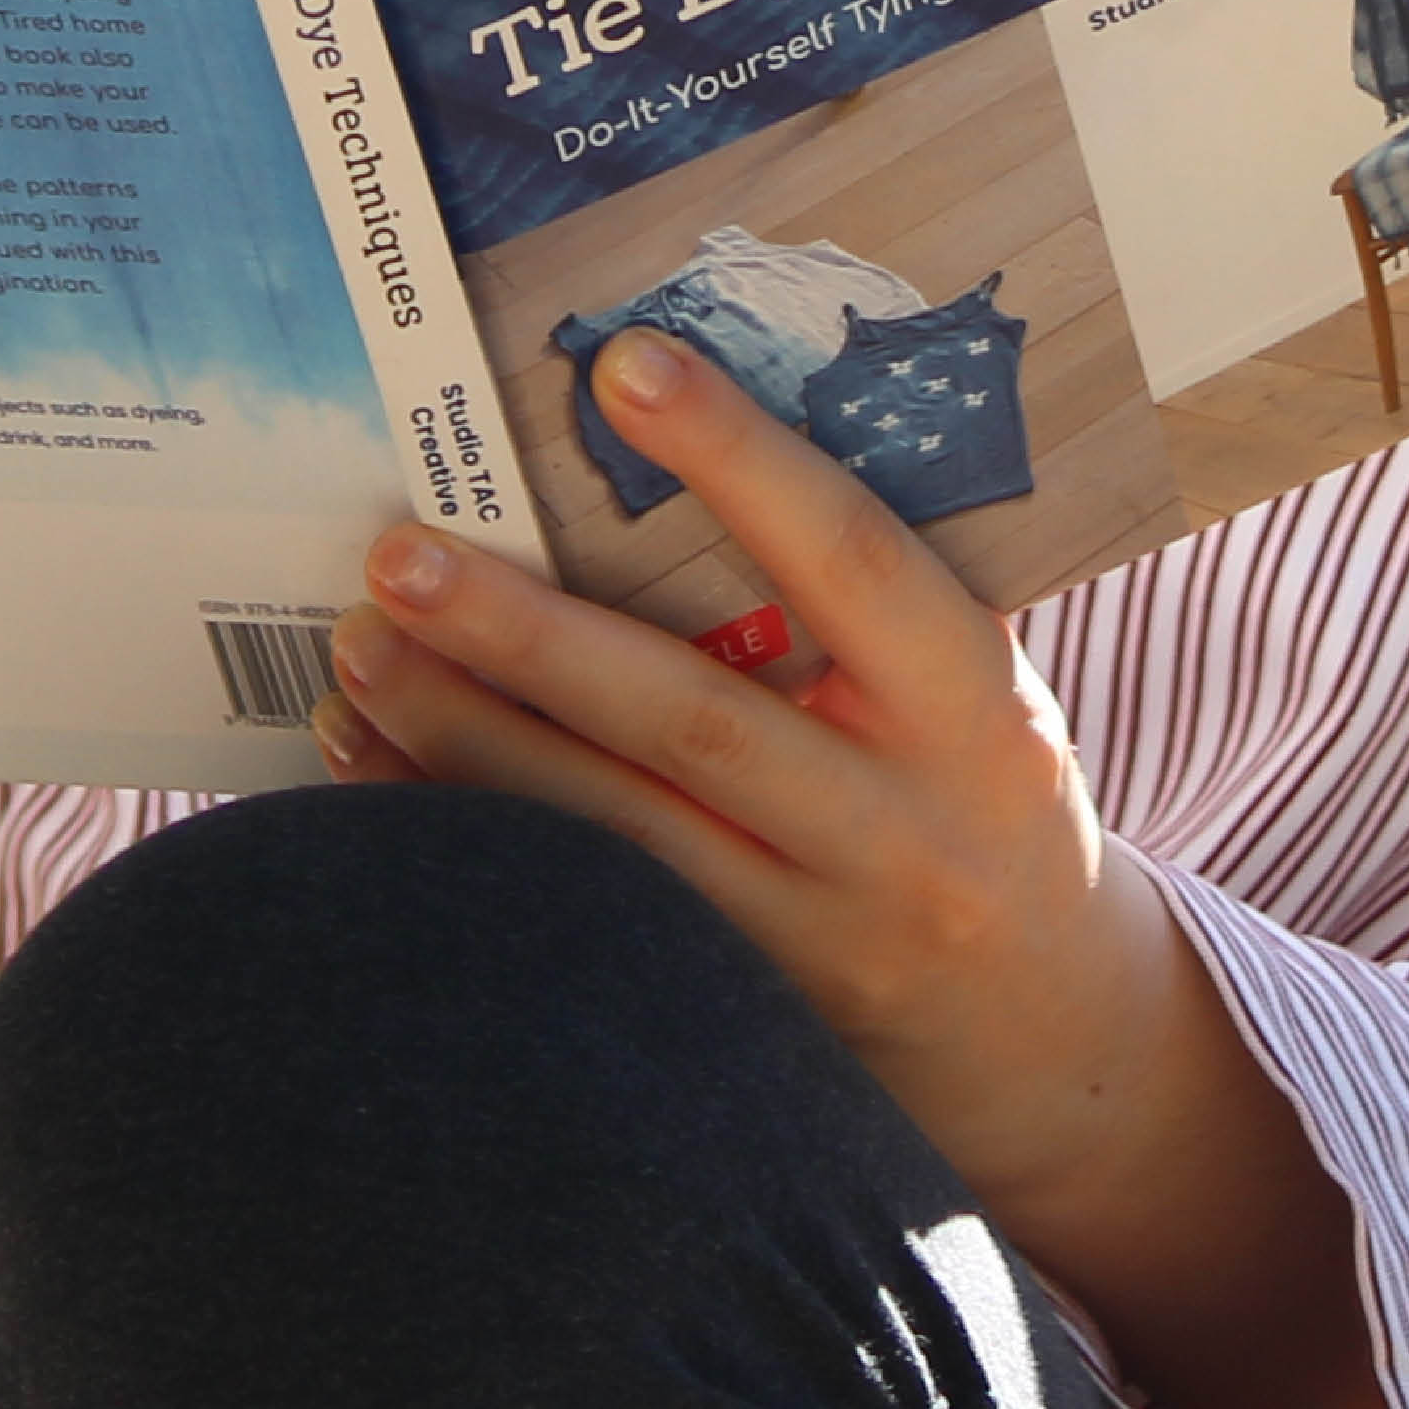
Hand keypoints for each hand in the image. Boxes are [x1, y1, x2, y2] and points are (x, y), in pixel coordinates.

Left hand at [319, 326, 1383, 1408]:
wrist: (1051, 1041)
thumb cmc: (984, 802)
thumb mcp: (979, 694)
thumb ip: (873, 596)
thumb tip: (702, 423)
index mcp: (975, 712)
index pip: (855, 565)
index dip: (743, 465)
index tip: (626, 367)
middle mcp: (900, 832)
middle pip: (692, 725)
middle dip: (530, 637)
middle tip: (399, 552)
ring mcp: (819, 947)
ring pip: (615, 844)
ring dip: (466, 747)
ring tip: (357, 654)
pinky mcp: (739, 1028)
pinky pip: (583, 932)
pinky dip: (469, 851)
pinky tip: (372, 780)